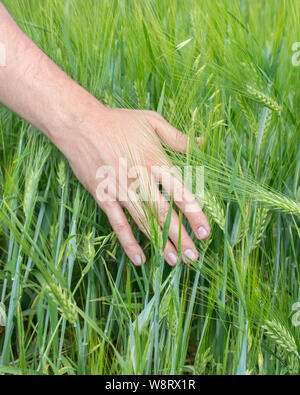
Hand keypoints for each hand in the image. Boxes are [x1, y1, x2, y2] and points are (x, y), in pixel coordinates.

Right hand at [59, 106, 209, 265]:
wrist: (81, 125)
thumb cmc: (119, 122)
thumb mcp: (152, 122)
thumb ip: (178, 137)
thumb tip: (202, 143)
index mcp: (156, 162)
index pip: (180, 194)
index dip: (194, 215)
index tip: (205, 234)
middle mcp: (141, 181)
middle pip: (164, 214)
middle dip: (180, 237)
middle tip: (194, 257)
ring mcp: (121, 191)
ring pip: (144, 223)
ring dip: (160, 244)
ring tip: (175, 261)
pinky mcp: (104, 197)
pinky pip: (118, 224)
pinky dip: (128, 242)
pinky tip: (139, 258)